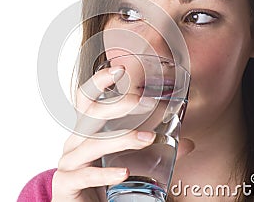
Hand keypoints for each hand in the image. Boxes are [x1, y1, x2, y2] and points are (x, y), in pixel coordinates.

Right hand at [52, 66, 156, 200]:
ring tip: (148, 138)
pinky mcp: (66, 184)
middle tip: (145, 103)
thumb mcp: (131, 161)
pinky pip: (85, 175)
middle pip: (90, 115)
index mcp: (87, 131)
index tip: (119, 70)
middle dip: (118, 105)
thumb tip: (187, 143)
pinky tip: (125, 172)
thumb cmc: (105, 181)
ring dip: (122, 139)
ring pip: (92, 144)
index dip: (98, 82)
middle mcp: (74, 142)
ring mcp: (68, 162)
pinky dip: (105, 174)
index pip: (87, 99)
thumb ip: (156, 151)